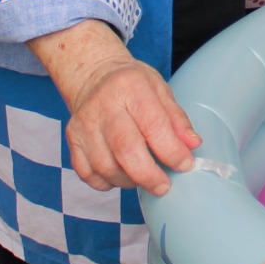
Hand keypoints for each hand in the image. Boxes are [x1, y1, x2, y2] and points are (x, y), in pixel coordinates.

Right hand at [30, 20, 201, 194]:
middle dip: (149, 175)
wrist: (94, 77)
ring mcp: (84, 124)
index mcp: (130, 87)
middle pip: (125, 149)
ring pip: (105, 167)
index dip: (172, 151)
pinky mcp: (72, 140)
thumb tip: (192, 145)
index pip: (153, 125)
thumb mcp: (160, 90)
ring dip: (129, 180)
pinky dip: (106, 182)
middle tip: (164, 186)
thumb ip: (176, 119)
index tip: (185, 164)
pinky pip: (87, 173)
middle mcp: (103, 105)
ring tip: (143, 176)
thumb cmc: (132, 86)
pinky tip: (120, 174)